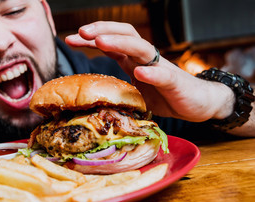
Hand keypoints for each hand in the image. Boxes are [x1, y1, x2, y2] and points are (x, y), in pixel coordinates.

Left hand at [65, 21, 233, 121]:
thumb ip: (117, 87)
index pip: (111, 42)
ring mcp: (161, 68)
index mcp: (134, 60)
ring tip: (101, 42)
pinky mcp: (175, 82)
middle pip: (125, 35)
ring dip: (120, 43)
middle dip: (102, 31)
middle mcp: (146, 58)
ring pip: (140, 48)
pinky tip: (140, 72)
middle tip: (81, 32)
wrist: (198, 104)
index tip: (70, 38)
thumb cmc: (164, 95)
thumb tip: (90, 95)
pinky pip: (163, 75)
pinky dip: (152, 73)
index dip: (91, 39)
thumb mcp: (134, 91)